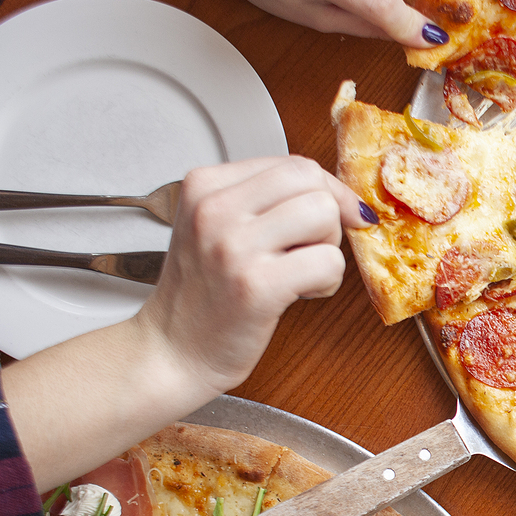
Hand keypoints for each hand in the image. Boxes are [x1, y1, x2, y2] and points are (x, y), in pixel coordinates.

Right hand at [2, 156, 365, 489]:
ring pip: (325, 217)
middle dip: (327, 217)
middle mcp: (214, 208)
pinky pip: (328, 262)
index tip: (332, 215)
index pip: (293, 164)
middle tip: (307, 250)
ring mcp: (233, 246)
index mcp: (204, 184)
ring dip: (327, 250)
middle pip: (312, 182)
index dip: (324, 192)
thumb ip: (267, 201)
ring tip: (298, 273)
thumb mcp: (219, 227)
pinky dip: (327, 282)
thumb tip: (344, 197)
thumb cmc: (204, 294)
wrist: (172, 351)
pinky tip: (299, 294)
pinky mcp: (256, 285)